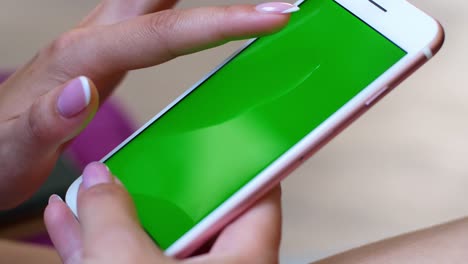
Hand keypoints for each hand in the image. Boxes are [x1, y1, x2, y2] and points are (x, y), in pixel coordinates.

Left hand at [0, 1, 295, 208]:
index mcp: (80, 59)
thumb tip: (84, 89)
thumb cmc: (4, 149)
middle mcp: (94, 39)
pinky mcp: (107, 52)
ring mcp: (101, 41)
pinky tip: (196, 13)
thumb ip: (47, 119)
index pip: (162, 33)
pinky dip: (182, 6)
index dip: (219, 23)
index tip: (269, 16)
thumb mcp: (17, 146)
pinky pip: (152, 17)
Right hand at [44, 162, 281, 263]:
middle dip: (163, 186)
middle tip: (148, 154)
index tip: (228, 134)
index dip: (244, 161)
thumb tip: (98, 180)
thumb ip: (111, 216)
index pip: (259, 194)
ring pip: (154, 240)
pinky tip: (71, 220)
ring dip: (122, 212)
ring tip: (96, 182)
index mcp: (243, 261)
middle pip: (197, 214)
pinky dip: (99, 244)